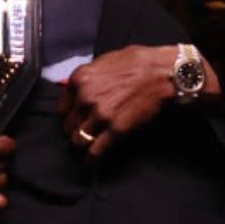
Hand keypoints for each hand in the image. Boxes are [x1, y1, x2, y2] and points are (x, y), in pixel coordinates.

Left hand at [59, 46, 189, 157]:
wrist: (162, 72)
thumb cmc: (139, 62)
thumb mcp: (105, 61)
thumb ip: (89, 77)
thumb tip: (81, 88)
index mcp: (80, 79)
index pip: (61, 108)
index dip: (69, 114)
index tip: (74, 117)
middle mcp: (85, 98)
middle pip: (68, 125)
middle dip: (75, 129)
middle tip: (83, 130)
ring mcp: (100, 115)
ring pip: (78, 140)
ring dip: (82, 144)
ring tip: (87, 145)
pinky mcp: (116, 130)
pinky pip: (95, 151)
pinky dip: (92, 160)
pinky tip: (91, 163)